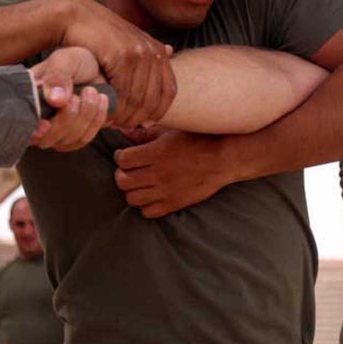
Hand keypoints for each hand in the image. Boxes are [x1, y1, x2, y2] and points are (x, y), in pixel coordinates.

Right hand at [28, 47, 110, 150]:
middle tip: (77, 96)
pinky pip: (84, 138)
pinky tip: (100, 100)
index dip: (34, 130)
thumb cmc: (76, 62)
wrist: (98, 68)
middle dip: (66, 119)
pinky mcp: (74, 135)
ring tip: (91, 92)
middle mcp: (38, 119)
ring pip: (67, 140)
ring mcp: (56, 130)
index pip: (23, 126)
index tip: (46, 123)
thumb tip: (53, 100)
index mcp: (28, 100)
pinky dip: (96, 120)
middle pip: (47, 139)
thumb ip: (57, 76)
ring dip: (85, 116)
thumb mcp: (65, 60)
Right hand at [60, 0, 175, 127]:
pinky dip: (115, 106)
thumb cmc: (99, 35)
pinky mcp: (122, 55)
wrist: (75, 17)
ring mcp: (139, 53)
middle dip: (138, 118)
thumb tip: (171, 50)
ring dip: (124, 115)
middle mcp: (153, 51)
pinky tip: (105, 110)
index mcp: (158, 50)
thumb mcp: (128, 41)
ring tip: (113, 122)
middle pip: (154, 99)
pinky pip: (124, 91)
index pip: (169, 91)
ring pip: (138, 99)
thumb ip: (147, 51)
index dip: (158, 112)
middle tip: (123, 126)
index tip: (143, 123)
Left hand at [114, 128, 230, 216]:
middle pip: (122, 181)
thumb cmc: (198, 141)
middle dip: (121, 174)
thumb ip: (146, 134)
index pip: (123, 159)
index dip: (120, 156)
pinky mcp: (174, 203)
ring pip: (131, 198)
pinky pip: (148, 212)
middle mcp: (157, 173)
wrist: (223, 159)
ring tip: (138, 184)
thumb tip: (124, 132)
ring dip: (131, 191)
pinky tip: (150, 196)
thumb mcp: (171, 131)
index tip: (124, 155)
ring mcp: (165, 191)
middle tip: (128, 170)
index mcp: (156, 152)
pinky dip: (144, 205)